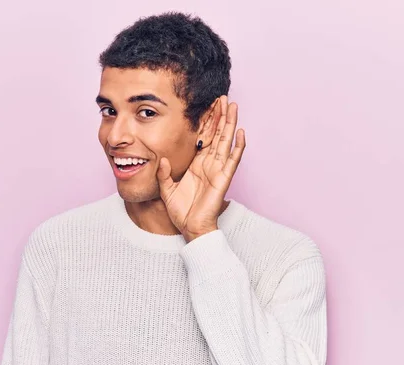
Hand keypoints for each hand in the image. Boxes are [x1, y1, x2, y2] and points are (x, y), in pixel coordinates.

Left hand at [156, 95, 245, 242]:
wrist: (190, 228)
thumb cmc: (181, 211)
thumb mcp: (166, 188)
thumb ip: (163, 173)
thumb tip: (162, 159)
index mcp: (196, 164)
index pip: (203, 137)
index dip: (206, 122)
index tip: (208, 105)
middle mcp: (209, 164)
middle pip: (217, 134)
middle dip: (220, 116)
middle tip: (222, 97)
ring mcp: (218, 169)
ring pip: (226, 141)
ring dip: (230, 123)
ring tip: (232, 105)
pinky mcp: (223, 178)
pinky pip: (233, 159)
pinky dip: (238, 146)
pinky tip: (241, 132)